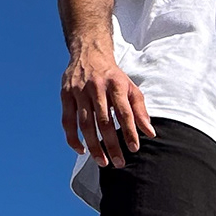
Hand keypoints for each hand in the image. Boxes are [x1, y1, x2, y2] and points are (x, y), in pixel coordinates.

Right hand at [61, 49, 153, 167]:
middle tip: (119, 162)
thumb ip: (140, 110)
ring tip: (103, 162)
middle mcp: (96, 87)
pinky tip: (82, 151)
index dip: (129, 131)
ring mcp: (79, 91)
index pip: (124, 112)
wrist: (89, 53)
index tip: (134, 148)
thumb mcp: (130, 88)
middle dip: (112, 144)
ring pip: (85, 124)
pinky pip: (67, 121)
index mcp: (115, 84)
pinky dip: (73, 138)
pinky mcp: (65, 95)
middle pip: (104, 121)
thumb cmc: (113, 76)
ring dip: (93, 146)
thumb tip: (150, 133)